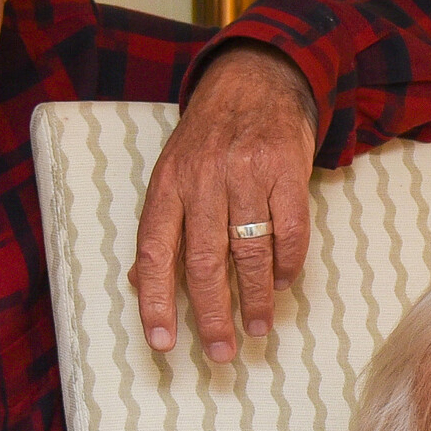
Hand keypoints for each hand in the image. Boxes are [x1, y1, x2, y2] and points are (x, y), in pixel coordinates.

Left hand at [129, 44, 317, 361]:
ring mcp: (247, 174)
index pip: (155, 252)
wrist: (255, 80)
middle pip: (205, 262)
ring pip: (250, 252)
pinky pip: (291, 231)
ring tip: (257, 328)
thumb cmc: (209, 137)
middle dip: (212, 314)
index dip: (155, 302)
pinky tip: (282, 283)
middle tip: (222, 350)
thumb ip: (161, 226)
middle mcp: (203, 180)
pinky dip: (287, 265)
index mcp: (168, 184)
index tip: (162, 342)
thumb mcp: (172, 171)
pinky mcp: (287, 170)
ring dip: (255, 298)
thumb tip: (139, 283)